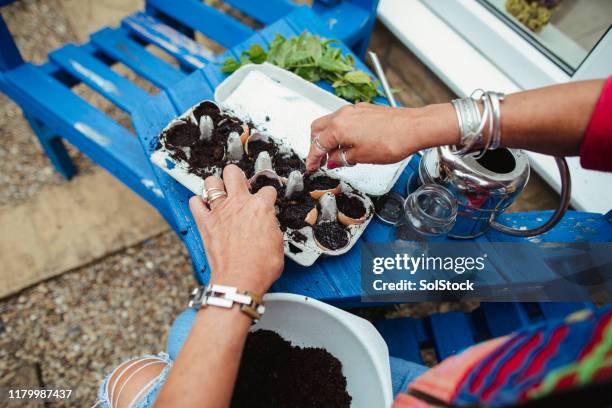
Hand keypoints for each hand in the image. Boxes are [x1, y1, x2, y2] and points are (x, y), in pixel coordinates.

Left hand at [189, 165, 283, 293]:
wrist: (240, 279)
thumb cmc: (260, 266)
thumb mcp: (278, 243)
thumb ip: (271, 226)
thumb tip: (268, 225)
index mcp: (260, 207)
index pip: (267, 190)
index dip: (268, 196)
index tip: (266, 200)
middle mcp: (239, 204)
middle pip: (233, 173)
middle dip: (237, 175)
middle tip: (239, 184)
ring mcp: (220, 211)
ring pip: (211, 182)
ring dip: (215, 185)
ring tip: (219, 192)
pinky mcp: (205, 223)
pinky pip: (195, 203)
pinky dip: (198, 202)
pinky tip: (203, 206)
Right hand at [306, 102, 458, 171]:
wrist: (414, 128)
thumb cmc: (392, 141)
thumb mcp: (361, 157)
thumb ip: (342, 158)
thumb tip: (333, 160)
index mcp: (338, 127)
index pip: (317, 144)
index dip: (312, 158)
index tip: (311, 166)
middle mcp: (343, 114)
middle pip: (318, 128)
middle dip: (315, 144)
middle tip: (319, 159)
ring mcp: (355, 110)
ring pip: (332, 122)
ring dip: (329, 137)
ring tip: (335, 154)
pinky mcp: (365, 110)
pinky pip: (345, 119)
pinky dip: (341, 131)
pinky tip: (349, 143)